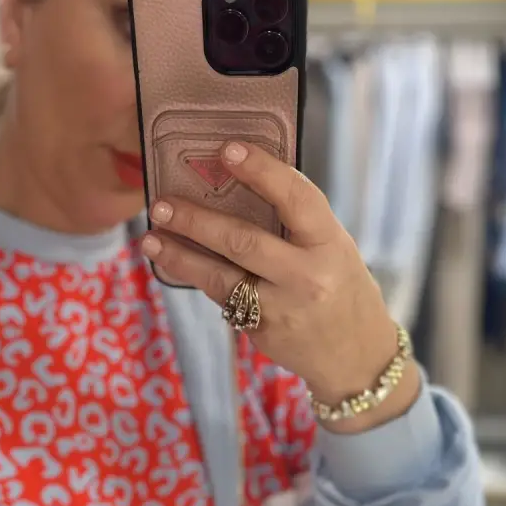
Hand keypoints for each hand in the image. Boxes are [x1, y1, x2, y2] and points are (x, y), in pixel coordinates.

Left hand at [141, 141, 420, 431]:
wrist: (356, 356)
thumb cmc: (341, 287)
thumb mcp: (334, 248)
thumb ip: (296, 222)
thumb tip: (239, 181)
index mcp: (331, 243)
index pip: (296, 198)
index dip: (261, 170)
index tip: (226, 149)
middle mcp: (307, 276)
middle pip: (243, 241)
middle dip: (197, 220)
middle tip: (161, 203)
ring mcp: (282, 308)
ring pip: (220, 276)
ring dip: (180, 255)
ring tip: (150, 238)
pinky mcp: (262, 331)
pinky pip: (221, 298)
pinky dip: (194, 276)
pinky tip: (171, 261)